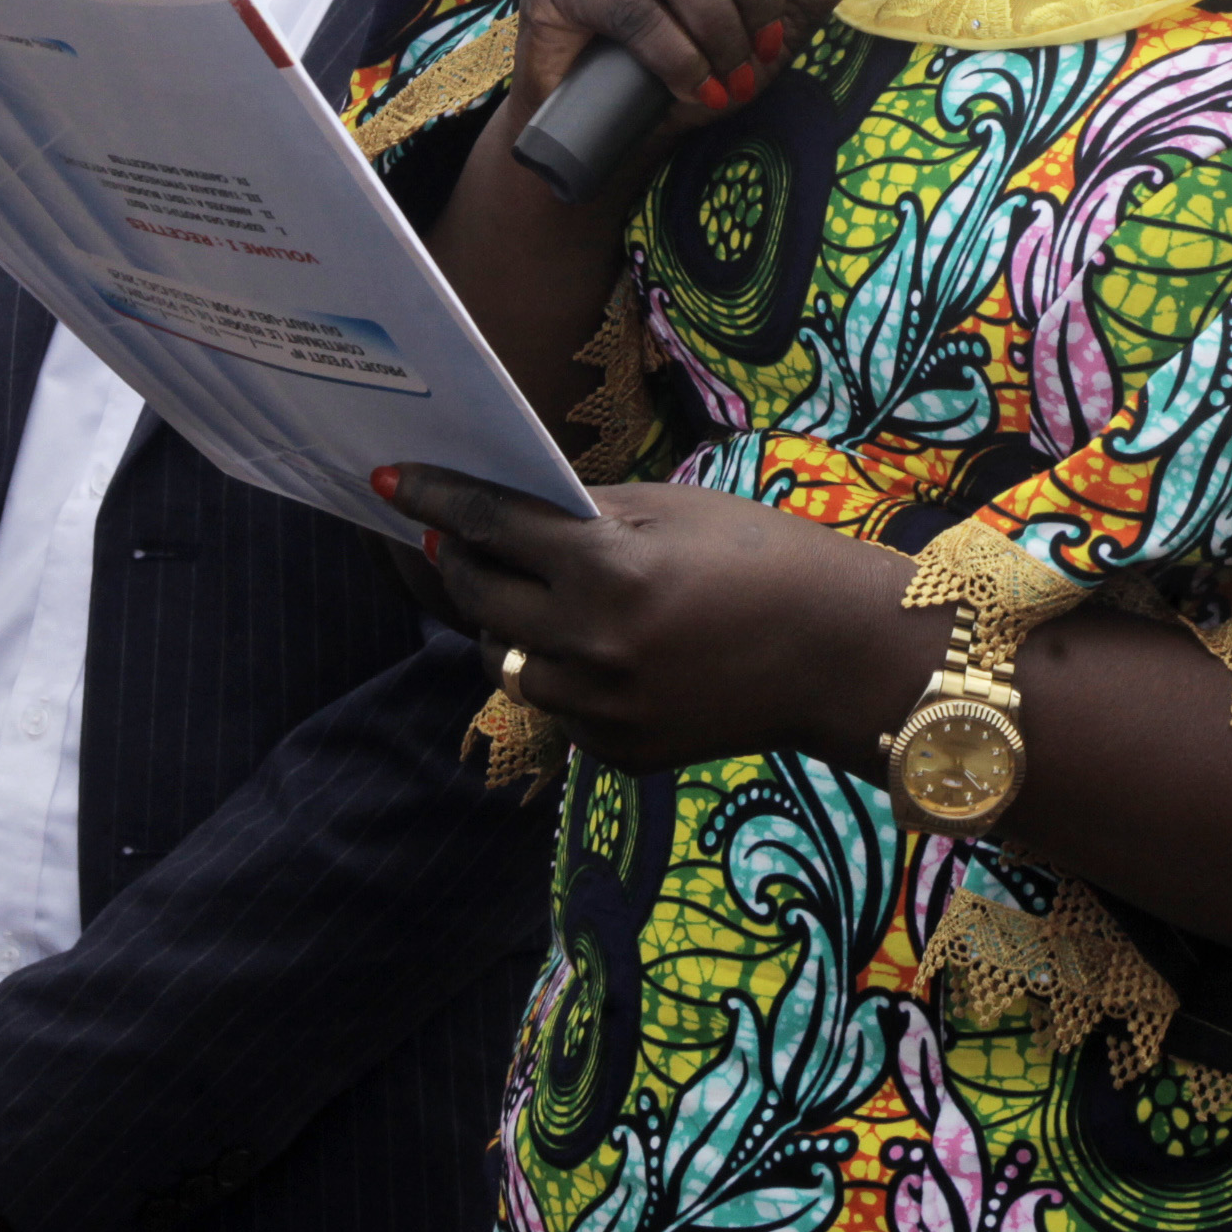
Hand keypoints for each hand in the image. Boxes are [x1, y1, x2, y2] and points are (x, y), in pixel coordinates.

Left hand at [383, 467, 933, 776]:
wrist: (840, 654)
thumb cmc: (767, 559)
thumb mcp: (678, 511)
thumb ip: (591, 514)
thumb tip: (515, 513)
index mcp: (606, 570)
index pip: (491, 526)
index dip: (436, 498)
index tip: (392, 480)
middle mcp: (591, 645)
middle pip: (480, 598)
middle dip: (459, 560)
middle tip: (457, 538)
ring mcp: (601, 709)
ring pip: (506, 663)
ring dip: (507, 625)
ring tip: (538, 598)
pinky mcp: (617, 751)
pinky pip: (555, 709)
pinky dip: (560, 675)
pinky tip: (599, 649)